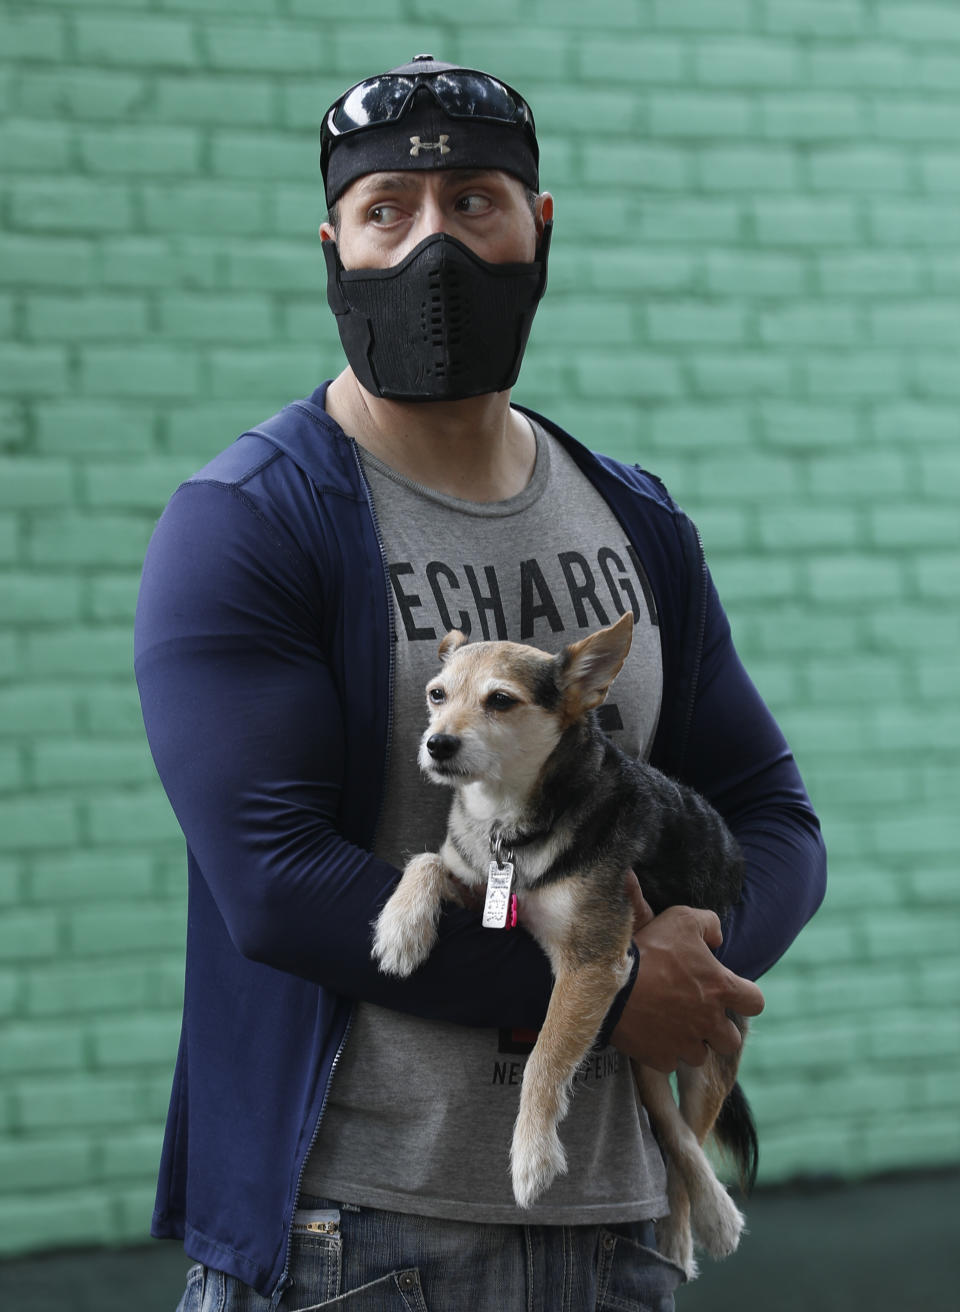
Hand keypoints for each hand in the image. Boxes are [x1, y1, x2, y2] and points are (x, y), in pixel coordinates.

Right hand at [612, 883, 764, 1072]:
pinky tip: (650, 1033)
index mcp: (720, 988)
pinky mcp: (661, 1057)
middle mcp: (709, 1021)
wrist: (609, 981)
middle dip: (718, 1031)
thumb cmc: (650, 948)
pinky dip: (663, 1051)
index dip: (745, 998)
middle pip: (731, 1041)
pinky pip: (670, 1062)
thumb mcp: (682, 918)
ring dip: (690, 1043)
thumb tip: (717, 940)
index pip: (755, 1003)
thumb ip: (709, 924)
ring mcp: (685, 1044)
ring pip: (700, 1056)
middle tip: (697, 1014)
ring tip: (670, 1025)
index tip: (728, 993)